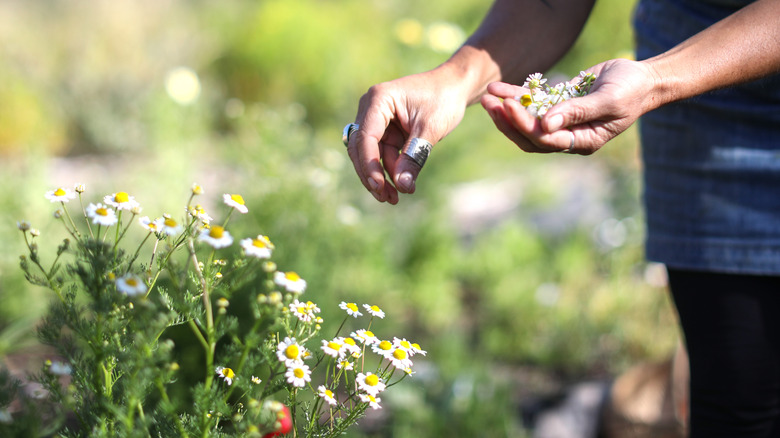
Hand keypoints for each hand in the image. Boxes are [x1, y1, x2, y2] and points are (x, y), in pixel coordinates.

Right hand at [347, 68, 468, 203]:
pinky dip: (388, 171)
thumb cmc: (443, 100)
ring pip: (369, 155)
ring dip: (380, 177)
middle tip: (386, 198)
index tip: (379, 187)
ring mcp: (376, 120)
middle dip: (372, 175)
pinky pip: (381, 155)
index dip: (369, 164)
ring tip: (395, 199)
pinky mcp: (384, 131)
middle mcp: (371, 108)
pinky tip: (400, 187)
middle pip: (361, 148)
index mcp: (379, 99)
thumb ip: (414, 156)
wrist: (454, 87)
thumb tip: (402, 186)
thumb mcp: (430, 128)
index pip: (366, 137)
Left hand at [480, 58, 655, 154]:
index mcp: (581, 142)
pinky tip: (498, 87)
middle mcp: (567, 135)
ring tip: (488, 96)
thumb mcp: (608, 102)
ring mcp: (561, 121)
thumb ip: (577, 112)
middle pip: (529, 136)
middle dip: (508, 121)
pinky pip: (532, 103)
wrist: (642, 78)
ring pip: (526, 121)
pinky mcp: (558, 104)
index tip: (509, 106)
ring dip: (506, 110)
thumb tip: (545, 123)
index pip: (545, 139)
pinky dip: (516, 95)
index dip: (524, 125)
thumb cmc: (631, 92)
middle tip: (489, 104)